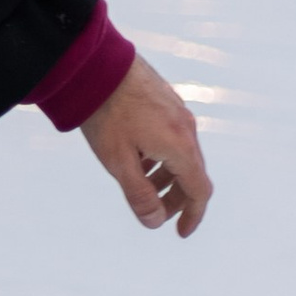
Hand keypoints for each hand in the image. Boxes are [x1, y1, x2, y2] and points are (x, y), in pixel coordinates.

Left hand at [78, 54, 212, 237]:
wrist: (96, 63)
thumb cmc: (105, 112)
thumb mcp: (118, 161)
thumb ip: (138, 194)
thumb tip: (154, 222)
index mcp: (180, 146)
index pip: (199, 191)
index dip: (192, 215)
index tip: (181, 232)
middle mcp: (186, 128)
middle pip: (191, 173)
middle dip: (176, 198)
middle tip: (154, 212)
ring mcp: (177, 110)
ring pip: (181, 154)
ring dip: (167, 176)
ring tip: (142, 184)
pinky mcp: (165, 99)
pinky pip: (172, 136)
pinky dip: (162, 155)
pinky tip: (138, 156)